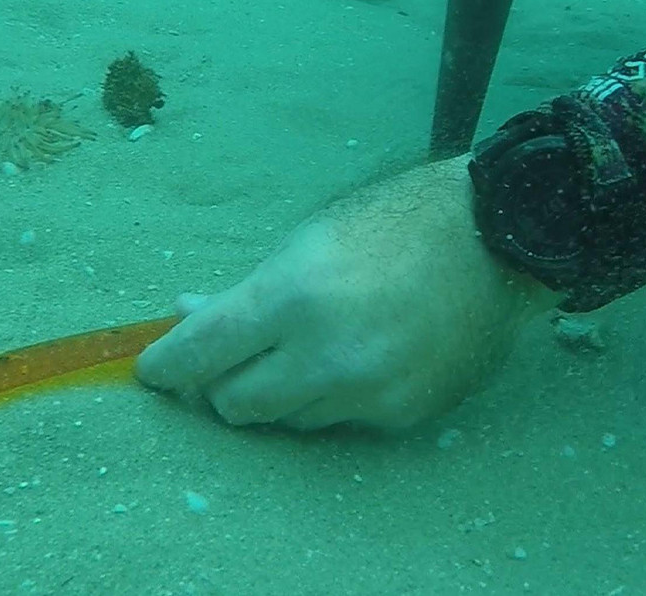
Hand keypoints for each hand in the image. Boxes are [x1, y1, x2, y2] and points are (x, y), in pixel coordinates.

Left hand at [134, 156, 559, 429]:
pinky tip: (355, 356)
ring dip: (279, 392)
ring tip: (308, 346)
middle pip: (233, 403)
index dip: (165, 366)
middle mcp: (325, 354)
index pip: (200, 354)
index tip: (151, 370)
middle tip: (231, 358)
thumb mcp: (304, 241)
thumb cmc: (392, 225)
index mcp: (291, 297)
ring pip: (285, 419)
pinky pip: (337, 421)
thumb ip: (241, 293)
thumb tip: (183, 318)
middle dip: (222, 383)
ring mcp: (366, 391)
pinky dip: (330, 397)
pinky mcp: (399, 413)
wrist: (495, 239)